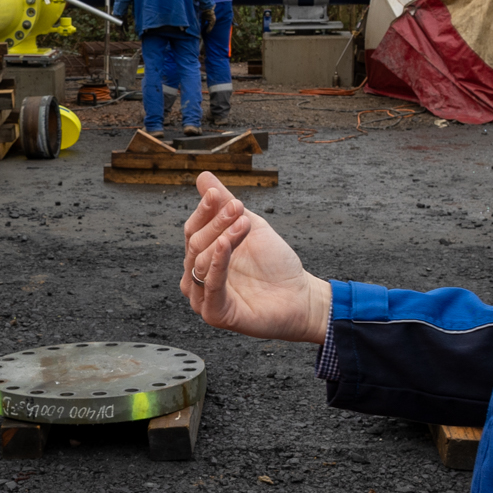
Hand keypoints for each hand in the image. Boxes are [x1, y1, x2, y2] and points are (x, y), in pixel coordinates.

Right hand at [180, 172, 331, 342]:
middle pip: (195, 244)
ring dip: (222, 238)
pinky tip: (225, 244)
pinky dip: (217, 263)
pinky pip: (210, 285)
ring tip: (244, 223)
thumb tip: (203, 177)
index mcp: (201, 258)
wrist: (300, 296)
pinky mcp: (215, 314)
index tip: (216, 194)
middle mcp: (196, 279)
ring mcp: (204, 298)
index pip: (192, 230)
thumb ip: (224, 204)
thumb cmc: (275, 265)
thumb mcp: (248, 226)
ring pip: (200, 262)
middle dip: (216, 223)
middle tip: (238, 207)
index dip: (203, 211)